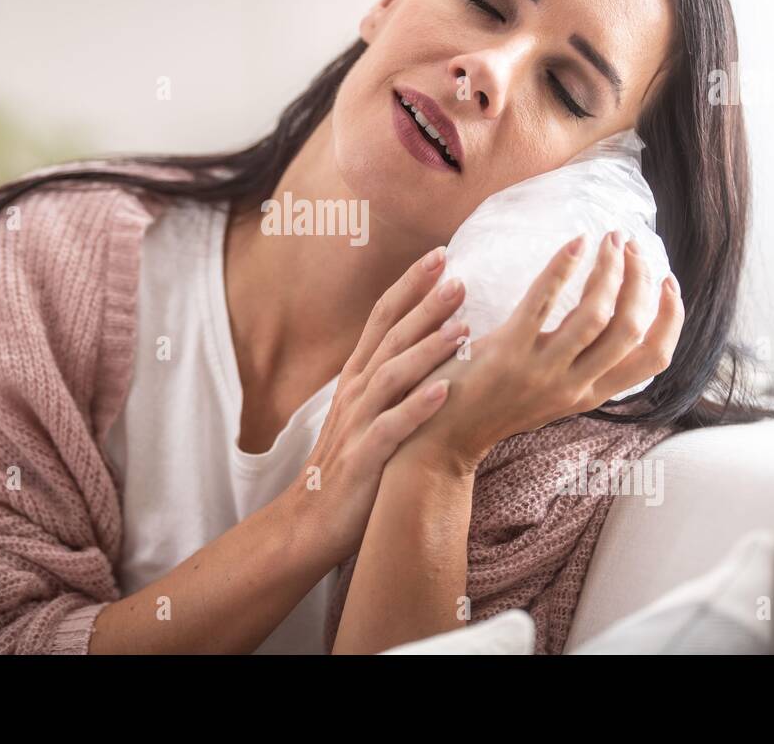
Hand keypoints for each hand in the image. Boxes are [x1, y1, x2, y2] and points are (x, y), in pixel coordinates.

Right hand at [286, 245, 471, 563]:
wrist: (311, 520)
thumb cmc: (350, 463)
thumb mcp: (367, 410)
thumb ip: (390, 377)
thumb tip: (426, 342)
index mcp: (358, 377)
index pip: (382, 317)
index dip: (409, 285)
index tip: (440, 254)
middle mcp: (356, 392)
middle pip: (390, 337)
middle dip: (424, 305)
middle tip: (459, 276)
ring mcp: (357, 423)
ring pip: (393, 376)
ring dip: (427, 350)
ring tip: (462, 326)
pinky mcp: (364, 457)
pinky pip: (392, 427)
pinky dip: (418, 408)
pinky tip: (445, 391)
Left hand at [394, 231, 684, 474]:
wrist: (440, 436)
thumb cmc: (492, 405)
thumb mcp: (550, 394)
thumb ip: (579, 366)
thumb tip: (606, 319)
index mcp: (589, 394)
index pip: (653, 358)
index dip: (671, 317)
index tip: (669, 282)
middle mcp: (574, 386)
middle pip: (631, 329)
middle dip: (641, 281)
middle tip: (631, 246)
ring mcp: (542, 370)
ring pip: (596, 314)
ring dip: (610, 270)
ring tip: (609, 240)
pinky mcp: (508, 352)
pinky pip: (544, 301)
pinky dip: (564, 267)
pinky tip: (575, 244)